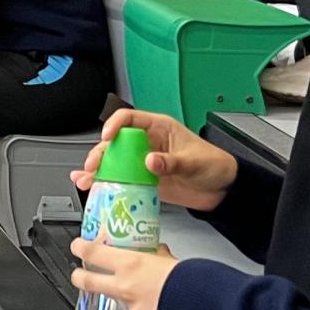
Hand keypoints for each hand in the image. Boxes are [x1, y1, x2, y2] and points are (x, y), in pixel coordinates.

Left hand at [69, 238, 179, 309]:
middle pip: (87, 282)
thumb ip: (159, 259)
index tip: (78, 246)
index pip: (94, 253)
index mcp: (133, 265)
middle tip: (79, 275)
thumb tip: (157, 254)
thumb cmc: (200, 283)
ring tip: (156, 298)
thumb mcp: (175, 261)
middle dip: (79, 277)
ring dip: (131, 300)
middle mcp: (126, 289)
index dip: (81, 248)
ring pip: (122, 304)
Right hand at [71, 108, 235, 211]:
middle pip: (116, 143)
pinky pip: (121, 180)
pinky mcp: (144, 181)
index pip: (130, 119)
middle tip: (93, 166)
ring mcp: (143, 163)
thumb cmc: (214, 165)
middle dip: (100, 154)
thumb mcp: (194, 162)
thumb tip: (150, 161)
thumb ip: (171, 162)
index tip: (107, 136)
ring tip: (86, 179)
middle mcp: (147, 144)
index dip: (115, 125)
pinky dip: (106, 184)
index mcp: (159, 128)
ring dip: (98, 171)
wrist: (222, 190)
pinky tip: (93, 186)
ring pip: (114, 163)